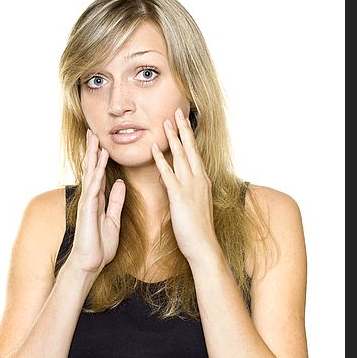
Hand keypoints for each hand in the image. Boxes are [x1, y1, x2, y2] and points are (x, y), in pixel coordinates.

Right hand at [68, 129, 125, 274]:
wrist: (90, 264)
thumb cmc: (99, 245)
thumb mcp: (113, 220)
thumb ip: (115, 201)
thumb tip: (119, 183)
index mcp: (98, 200)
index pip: (99, 174)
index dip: (101, 158)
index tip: (103, 142)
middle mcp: (90, 198)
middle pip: (91, 170)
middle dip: (93, 151)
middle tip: (93, 132)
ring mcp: (87, 204)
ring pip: (90, 175)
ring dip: (92, 158)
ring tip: (94, 140)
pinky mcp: (87, 211)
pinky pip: (92, 191)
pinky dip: (95, 177)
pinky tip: (98, 165)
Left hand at [151, 107, 219, 262]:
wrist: (203, 246)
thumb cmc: (198, 229)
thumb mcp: (192, 205)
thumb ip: (182, 189)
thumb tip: (169, 179)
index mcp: (202, 181)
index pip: (194, 154)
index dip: (188, 137)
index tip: (183, 122)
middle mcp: (198, 180)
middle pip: (190, 149)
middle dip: (182, 129)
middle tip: (177, 111)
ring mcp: (190, 187)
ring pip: (181, 157)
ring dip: (172, 138)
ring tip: (166, 122)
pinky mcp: (180, 196)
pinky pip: (168, 174)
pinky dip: (160, 160)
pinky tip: (153, 149)